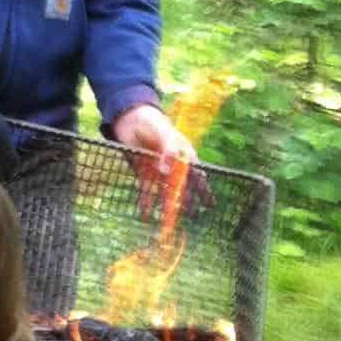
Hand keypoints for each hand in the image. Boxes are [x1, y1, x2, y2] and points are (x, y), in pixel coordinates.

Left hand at [110, 103, 201, 221]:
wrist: (130, 119)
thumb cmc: (152, 123)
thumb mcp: (163, 133)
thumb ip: (167, 150)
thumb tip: (167, 172)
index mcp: (183, 154)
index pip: (196, 175)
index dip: (203, 190)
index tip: (210, 204)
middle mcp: (172, 164)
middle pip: (181, 186)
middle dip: (186, 202)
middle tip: (191, 217)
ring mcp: (158, 169)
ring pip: (164, 191)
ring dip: (166, 205)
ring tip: (167, 222)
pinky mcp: (143, 172)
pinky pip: (146, 189)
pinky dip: (146, 201)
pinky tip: (144, 213)